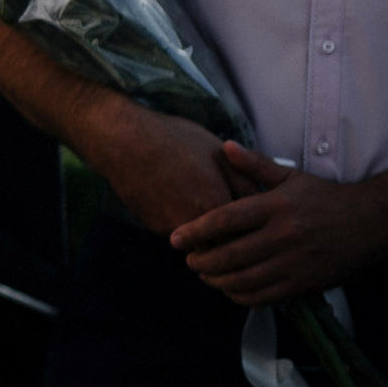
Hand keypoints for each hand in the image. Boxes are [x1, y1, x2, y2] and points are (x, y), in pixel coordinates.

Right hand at [85, 104, 245, 237]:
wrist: (123, 141)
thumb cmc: (176, 140)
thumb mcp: (221, 154)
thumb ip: (248, 183)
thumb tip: (264, 205)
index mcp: (218, 206)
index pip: (247, 237)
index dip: (254, 233)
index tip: (258, 229)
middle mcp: (195, 225)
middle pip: (224, 246)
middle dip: (232, 240)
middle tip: (237, 228)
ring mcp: (171, 228)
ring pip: (200, 242)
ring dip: (208, 234)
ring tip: (205, 206)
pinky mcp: (153, 226)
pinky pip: (179, 232)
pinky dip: (185, 224)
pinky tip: (179, 200)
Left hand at [170, 142, 386, 306]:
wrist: (369, 225)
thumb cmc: (324, 198)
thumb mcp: (290, 177)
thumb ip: (255, 164)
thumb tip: (224, 146)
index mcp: (274, 207)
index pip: (225, 220)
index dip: (196, 231)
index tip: (174, 238)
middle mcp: (283, 236)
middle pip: (229, 255)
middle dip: (201, 261)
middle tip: (188, 260)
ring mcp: (294, 262)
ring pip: (243, 280)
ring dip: (216, 280)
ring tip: (205, 274)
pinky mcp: (303, 283)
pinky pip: (264, 296)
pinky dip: (240, 296)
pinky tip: (230, 288)